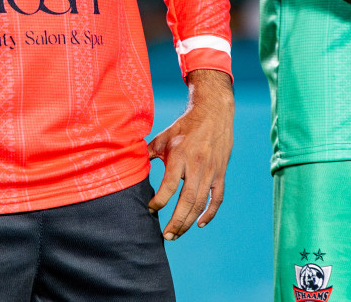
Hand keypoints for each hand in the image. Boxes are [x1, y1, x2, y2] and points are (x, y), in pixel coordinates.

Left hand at [147, 69, 233, 239]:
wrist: (213, 113)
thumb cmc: (184, 126)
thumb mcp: (163, 137)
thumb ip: (148, 153)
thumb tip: (130, 164)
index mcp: (180, 156)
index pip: (169, 186)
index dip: (159, 201)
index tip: (151, 208)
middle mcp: (197, 166)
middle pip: (188, 201)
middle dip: (177, 221)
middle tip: (166, 235)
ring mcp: (211, 172)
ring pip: (201, 203)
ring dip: (189, 221)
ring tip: (177, 233)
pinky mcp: (221, 174)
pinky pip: (217, 199)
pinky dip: (210, 213)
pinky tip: (200, 223)